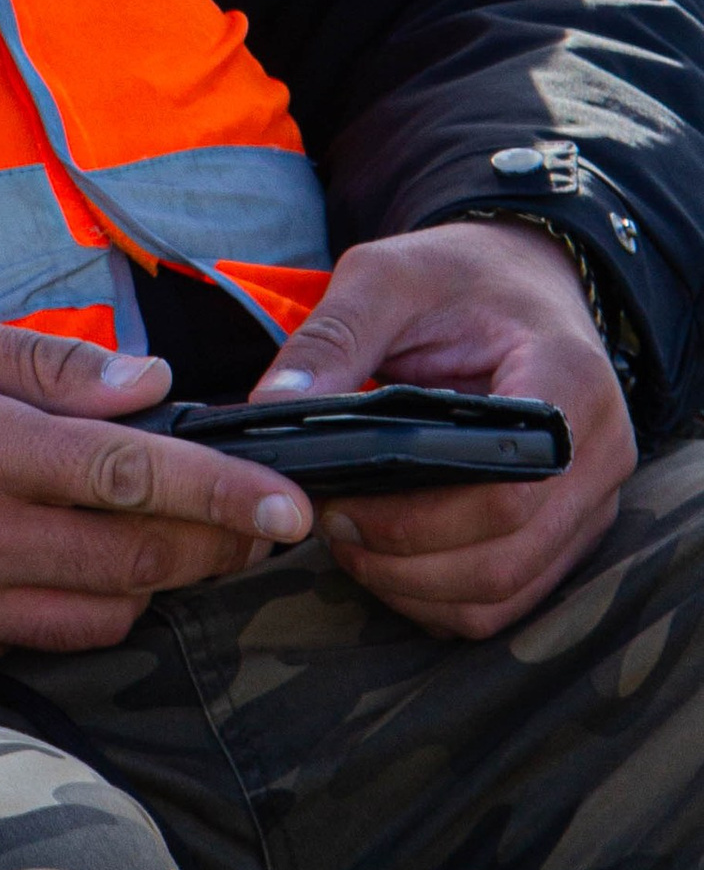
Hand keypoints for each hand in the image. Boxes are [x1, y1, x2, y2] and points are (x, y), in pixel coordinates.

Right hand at [0, 297, 313, 676]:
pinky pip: (38, 643)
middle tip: (265, 529)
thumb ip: (46, 363)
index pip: (129, 476)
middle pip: (136, 560)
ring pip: (100, 617)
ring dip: (155, 583)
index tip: (292, 507)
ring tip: (178, 543)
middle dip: (218, 548)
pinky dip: (79, 611)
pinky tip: (83, 571)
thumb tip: (150, 386)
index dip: (222, 495)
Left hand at [250, 219, 635, 638]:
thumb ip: (333, 335)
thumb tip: (271, 406)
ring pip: (505, 592)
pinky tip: (384, 556)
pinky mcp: (568, 530)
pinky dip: (441, 595)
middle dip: (403, 560)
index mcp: (570, 383)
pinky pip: (508, 597)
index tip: (337, 501)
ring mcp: (590, 501)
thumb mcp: (389, 275)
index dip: (416, 519)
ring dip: (416, 587)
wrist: (521, 278)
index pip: (508, 489)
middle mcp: (597, 455)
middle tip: (327, 525)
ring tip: (347, 541)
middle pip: (504, 556)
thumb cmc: (459, 273)